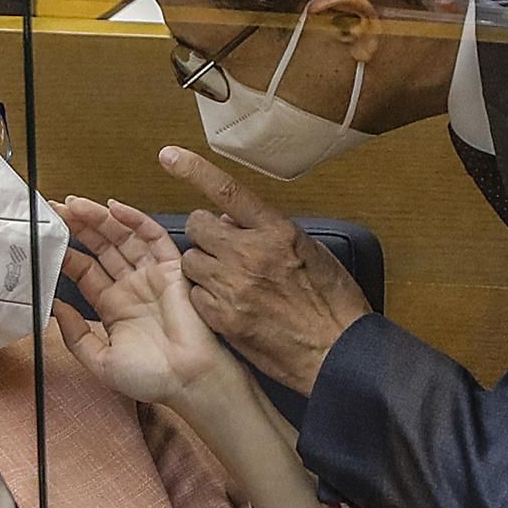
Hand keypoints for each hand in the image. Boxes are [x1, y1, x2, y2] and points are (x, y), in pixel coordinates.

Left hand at [52, 194, 238, 406]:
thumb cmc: (151, 377)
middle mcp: (131, 286)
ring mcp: (152, 275)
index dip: (66, 252)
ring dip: (100, 219)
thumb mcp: (100, 361)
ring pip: (122, 237)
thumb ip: (75, 335)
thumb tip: (55, 307)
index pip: (85, 270)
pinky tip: (114, 208)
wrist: (188, 381)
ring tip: (76, 205)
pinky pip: (153, 238)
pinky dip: (136, 221)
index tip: (46, 238)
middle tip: (57, 208)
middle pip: (101, 247)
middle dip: (80, 227)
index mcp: (113, 306)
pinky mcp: (173, 270)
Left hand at [159, 146, 371, 394]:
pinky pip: (195, 295)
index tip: (170, 156)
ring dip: (204, 267)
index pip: (228, 191)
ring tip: (230, 282)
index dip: (194, 170)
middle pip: (198, 227)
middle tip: (223, 249)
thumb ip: (271, 233)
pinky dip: (206, 298)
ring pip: (191, 262)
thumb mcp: (312, 253)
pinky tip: (229, 306)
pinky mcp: (223, 317)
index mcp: (277, 232)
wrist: (337, 351)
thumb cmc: (332, 305)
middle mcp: (250, 254)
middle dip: (205, 235)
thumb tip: (235, 222)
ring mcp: (233, 286)